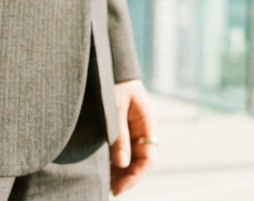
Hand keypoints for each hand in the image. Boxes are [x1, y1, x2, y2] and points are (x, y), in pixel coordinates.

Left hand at [110, 79, 155, 194]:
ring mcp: (134, 128)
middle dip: (127, 177)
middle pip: (140, 160)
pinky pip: (123, 149)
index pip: (148, 157)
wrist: (108, 65)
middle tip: (109, 191)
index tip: (118, 188)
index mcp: (147, 123)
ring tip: (105, 184)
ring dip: (120, 171)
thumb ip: (119, 136)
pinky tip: (105, 170)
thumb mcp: (114, 111)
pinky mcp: (123, 127)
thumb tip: (121, 164)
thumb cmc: (113, 84)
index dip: (135, 175)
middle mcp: (143, 128)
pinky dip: (115, 161)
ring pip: (131, 156)